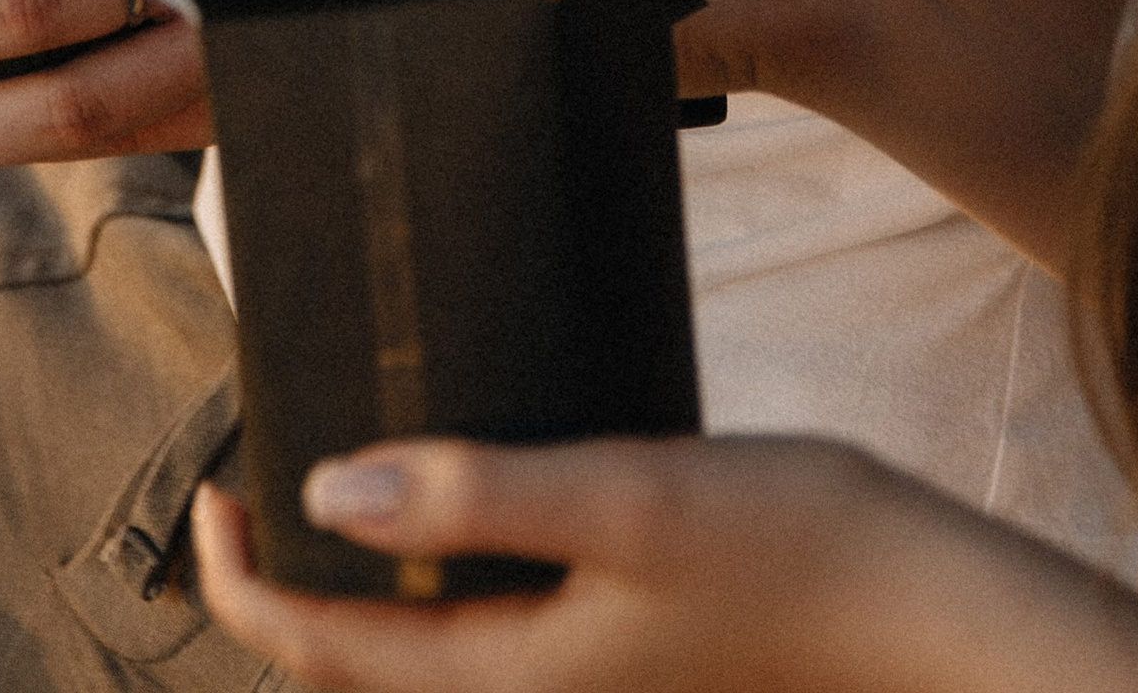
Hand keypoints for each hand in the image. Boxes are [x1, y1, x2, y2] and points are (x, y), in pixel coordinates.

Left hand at [193, 432, 1137, 692]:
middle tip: (256, 470)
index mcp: (510, 677)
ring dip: (367, 575)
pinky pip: (496, 621)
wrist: (924, 607)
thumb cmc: (791, 548)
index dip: (243, 581)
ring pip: (429, 644)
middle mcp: (534, 692)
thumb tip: (330, 489)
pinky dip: (449, 564)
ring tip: (345, 466)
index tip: (213, 484)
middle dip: (291, 585)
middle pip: (364, 664)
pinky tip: (474, 486)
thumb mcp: (626, 497)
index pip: (323, 654)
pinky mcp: (622, 641)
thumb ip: (483, 490)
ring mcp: (580, 675)